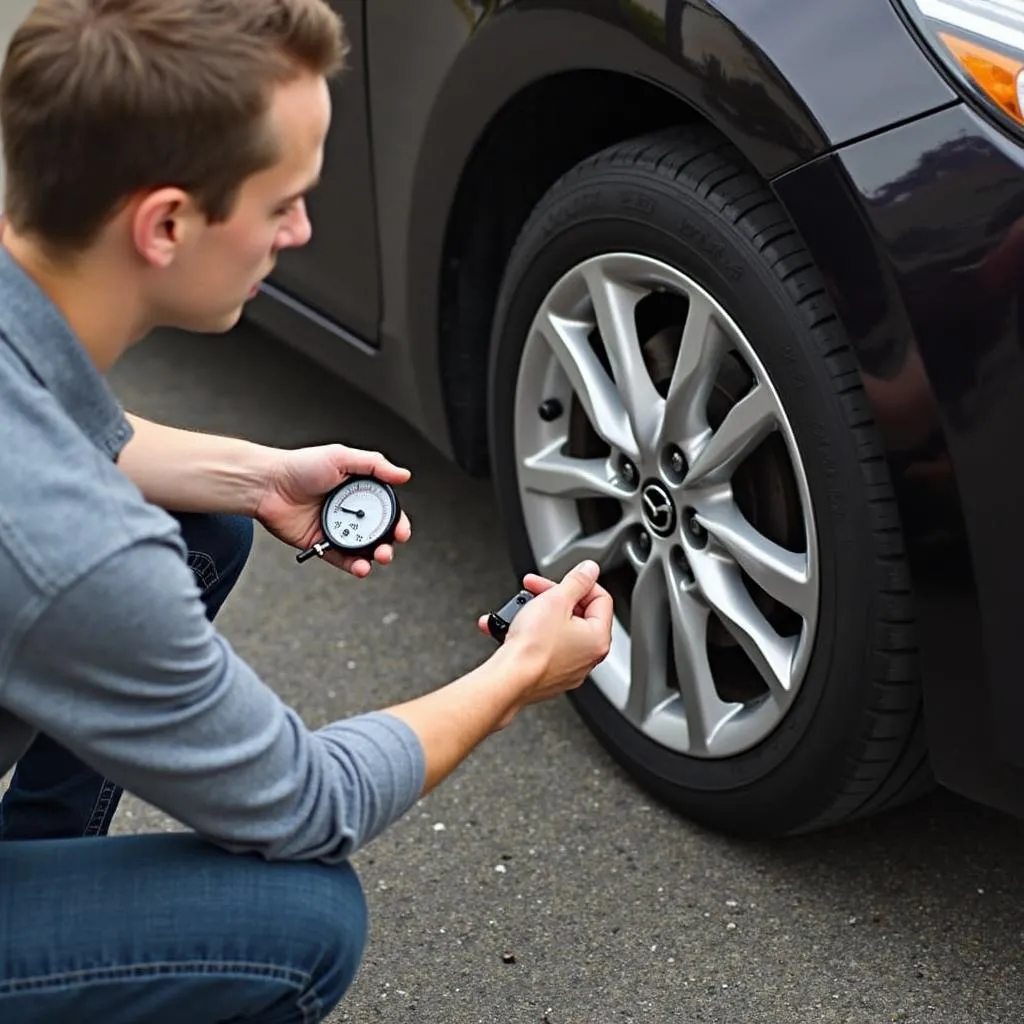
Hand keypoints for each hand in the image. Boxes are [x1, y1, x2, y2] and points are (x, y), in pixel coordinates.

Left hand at [255, 444, 411, 577]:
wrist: (266, 485)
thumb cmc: (299, 466)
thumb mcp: (341, 457)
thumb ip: (375, 465)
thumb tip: (403, 475)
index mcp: (358, 490)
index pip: (387, 509)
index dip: (398, 521)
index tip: (402, 530)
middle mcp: (349, 510)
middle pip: (378, 533)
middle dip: (389, 543)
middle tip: (388, 548)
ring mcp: (335, 529)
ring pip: (363, 549)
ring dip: (375, 557)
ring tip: (378, 558)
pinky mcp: (321, 544)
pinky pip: (342, 559)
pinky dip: (354, 566)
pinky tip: (361, 567)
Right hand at [478, 560, 612, 725]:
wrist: (508, 681)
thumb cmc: (533, 647)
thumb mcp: (556, 600)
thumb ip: (576, 581)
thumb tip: (589, 570)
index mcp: (598, 638)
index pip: (601, 599)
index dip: (580, 583)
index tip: (564, 578)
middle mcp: (587, 657)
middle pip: (577, 615)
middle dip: (553, 597)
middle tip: (535, 589)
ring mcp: (567, 669)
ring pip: (555, 631)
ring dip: (536, 614)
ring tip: (518, 610)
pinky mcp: (547, 676)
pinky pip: (540, 648)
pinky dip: (526, 635)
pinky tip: (508, 628)